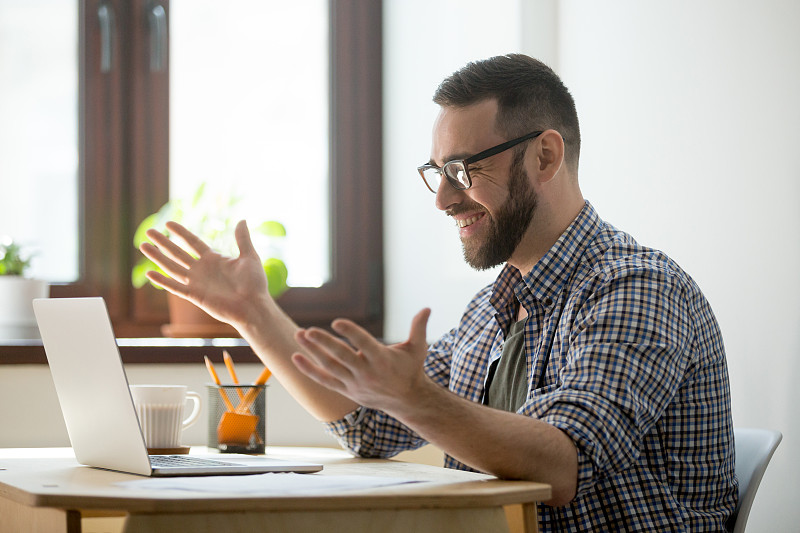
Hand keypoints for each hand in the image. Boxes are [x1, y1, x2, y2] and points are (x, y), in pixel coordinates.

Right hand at [139, 220, 270, 326]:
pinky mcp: (195, 295)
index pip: (193, 242)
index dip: (181, 233)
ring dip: (157, 257)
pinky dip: (163, 281)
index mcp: (214, 260)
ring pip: (172, 267)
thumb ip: (242, 239)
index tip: (168, 223)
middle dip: (163, 242)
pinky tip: (150, 273)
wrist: (253, 306)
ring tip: (143, 246)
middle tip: (149, 231)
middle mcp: (202, 270)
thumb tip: (242, 220)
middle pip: (178, 253)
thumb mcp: (249, 257)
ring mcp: (197, 283)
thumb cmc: (254, 284)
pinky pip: (175, 287)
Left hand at [291, 308, 431, 412]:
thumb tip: (428, 308)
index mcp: (382, 359)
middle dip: (324, 343)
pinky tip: (296, 358)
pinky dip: (309, 370)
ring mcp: (355, 383)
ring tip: (298, 336)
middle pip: (341, 357)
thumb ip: (419, 327)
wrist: (408, 401)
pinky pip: (324, 380)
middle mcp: (366, 372)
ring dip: (312, 352)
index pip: (363, 344)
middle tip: (307, 331)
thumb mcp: (418, 348)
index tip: (336, 321)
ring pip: (329, 367)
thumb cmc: (411, 369)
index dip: (350, 332)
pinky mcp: (347, 390)